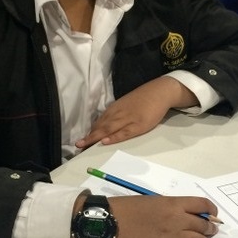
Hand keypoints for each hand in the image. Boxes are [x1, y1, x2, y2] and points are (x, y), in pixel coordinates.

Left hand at [75, 77, 197, 147]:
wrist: (159, 91)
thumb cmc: (144, 99)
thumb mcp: (127, 104)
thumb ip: (117, 114)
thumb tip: (106, 124)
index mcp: (115, 108)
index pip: (99, 122)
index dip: (90, 132)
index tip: (80, 141)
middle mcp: (119, 113)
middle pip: (101, 126)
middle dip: (89, 136)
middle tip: (78, 145)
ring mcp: (128, 118)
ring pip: (109, 129)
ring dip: (96, 137)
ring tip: (84, 145)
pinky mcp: (139, 124)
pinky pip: (124, 132)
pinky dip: (114, 137)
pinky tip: (105, 141)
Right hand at [107, 194, 218, 237]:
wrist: (109, 222)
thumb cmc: (129, 208)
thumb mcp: (154, 200)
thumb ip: (174, 207)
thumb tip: (190, 215)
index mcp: (174, 204)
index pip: (203, 206)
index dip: (211, 211)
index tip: (212, 216)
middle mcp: (176, 221)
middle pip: (204, 226)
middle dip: (209, 229)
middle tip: (207, 232)